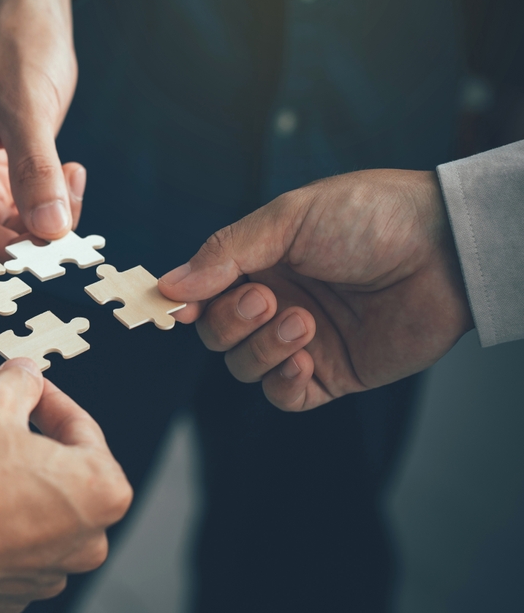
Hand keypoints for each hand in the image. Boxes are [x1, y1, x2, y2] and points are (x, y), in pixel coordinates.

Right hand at [0, 0, 85, 261]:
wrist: (21, 13)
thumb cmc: (13, 46)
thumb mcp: (27, 110)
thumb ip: (36, 172)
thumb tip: (51, 230)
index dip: (9, 251)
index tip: (53, 251)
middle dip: (34, 235)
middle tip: (75, 217)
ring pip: (10, 225)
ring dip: (48, 217)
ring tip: (73, 178)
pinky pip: (23, 205)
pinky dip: (50, 200)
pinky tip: (70, 172)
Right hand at [0, 359, 132, 612]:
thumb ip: (18, 381)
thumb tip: (24, 376)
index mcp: (101, 489)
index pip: (80, 426)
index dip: (47, 398)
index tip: (28, 388)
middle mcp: (87, 539)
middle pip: (60, 472)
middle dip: (28, 445)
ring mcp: (48, 571)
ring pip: (34, 511)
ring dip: (9, 487)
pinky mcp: (10, 592)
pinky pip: (7, 547)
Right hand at [158, 169, 473, 410]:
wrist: (444, 248)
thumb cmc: (368, 216)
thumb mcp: (288, 218)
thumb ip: (226, 253)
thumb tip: (169, 286)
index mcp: (260, 263)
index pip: (202, 292)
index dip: (183, 303)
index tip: (175, 308)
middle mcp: (275, 303)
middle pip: (216, 334)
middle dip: (230, 321)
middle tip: (266, 298)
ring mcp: (302, 341)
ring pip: (245, 366)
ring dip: (262, 348)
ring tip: (303, 321)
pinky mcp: (333, 373)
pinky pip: (284, 396)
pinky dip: (282, 381)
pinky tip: (303, 358)